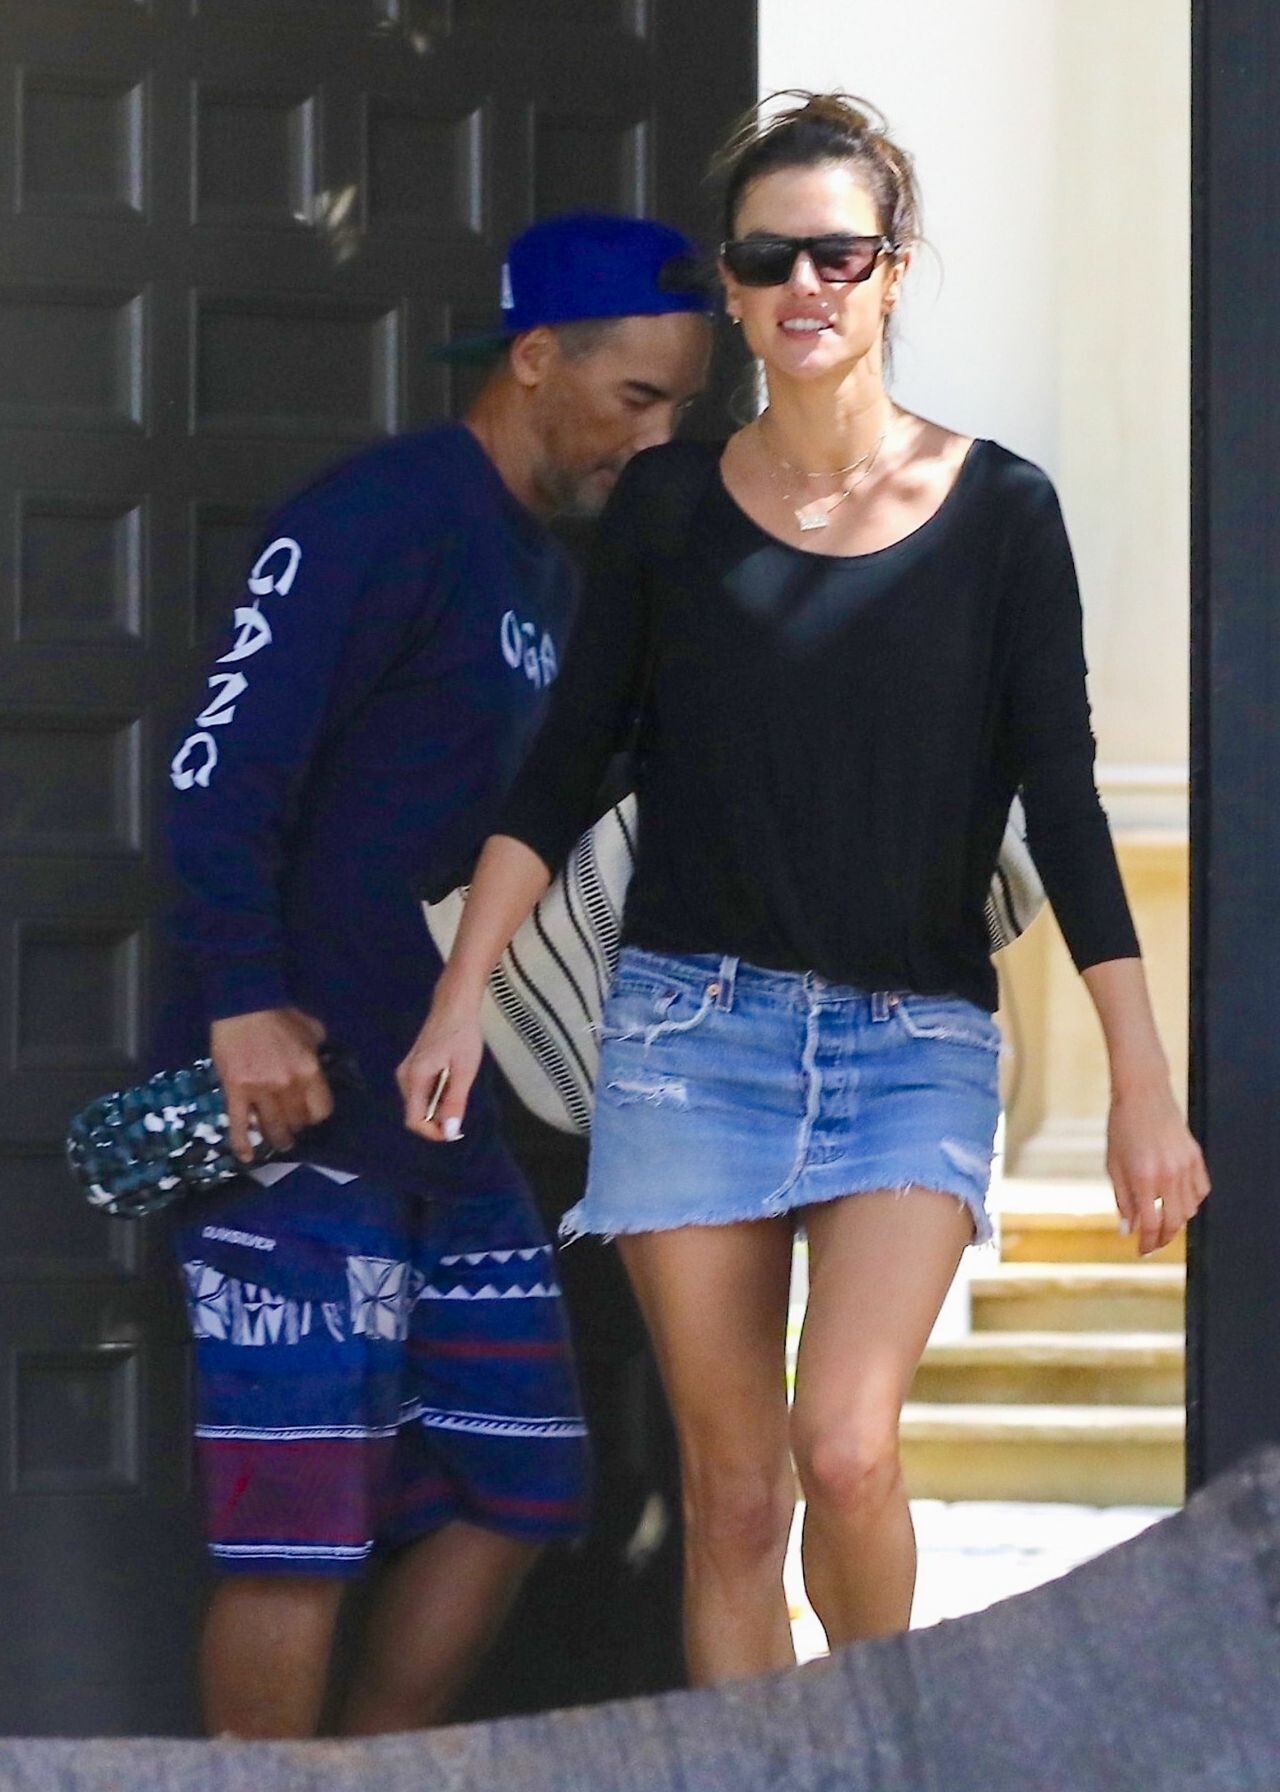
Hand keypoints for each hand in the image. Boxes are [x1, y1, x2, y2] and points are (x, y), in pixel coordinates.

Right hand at [210, 1007, 331, 1161]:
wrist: (243, 1005)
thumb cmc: (281, 1015)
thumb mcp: (313, 1029)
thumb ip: (319, 1050)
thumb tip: (322, 1062)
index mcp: (309, 1071)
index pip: (320, 1110)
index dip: (317, 1116)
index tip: (313, 1115)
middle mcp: (287, 1086)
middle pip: (298, 1122)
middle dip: (298, 1126)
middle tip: (295, 1127)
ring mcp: (260, 1092)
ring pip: (273, 1128)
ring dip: (278, 1139)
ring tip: (279, 1142)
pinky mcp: (235, 1093)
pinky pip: (239, 1125)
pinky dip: (243, 1144)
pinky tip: (247, 1158)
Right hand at [398, 992, 483, 1143]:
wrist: (454, 1004)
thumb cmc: (462, 1035)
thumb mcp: (464, 1070)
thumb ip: (455, 1102)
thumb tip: (449, 1132)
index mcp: (414, 1078)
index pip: (414, 1120)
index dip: (432, 1133)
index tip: (454, 1132)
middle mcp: (404, 1076)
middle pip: (415, 1112)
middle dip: (437, 1120)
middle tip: (461, 1112)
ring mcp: (407, 1070)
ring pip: (418, 1102)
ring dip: (437, 1107)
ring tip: (458, 1094)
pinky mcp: (413, 1065)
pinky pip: (420, 1090)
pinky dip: (435, 1095)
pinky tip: (452, 1083)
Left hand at [1106, 1077, 1210, 1255]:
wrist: (1143, 1095)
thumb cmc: (1122, 1127)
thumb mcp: (1114, 1164)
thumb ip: (1122, 1199)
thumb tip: (1128, 1230)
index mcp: (1143, 1177)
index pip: (1151, 1224)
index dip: (1147, 1243)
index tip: (1142, 1251)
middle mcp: (1168, 1175)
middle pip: (1173, 1222)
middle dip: (1162, 1239)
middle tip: (1153, 1244)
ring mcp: (1185, 1166)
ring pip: (1189, 1209)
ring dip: (1176, 1222)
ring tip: (1162, 1222)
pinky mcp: (1196, 1157)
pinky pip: (1201, 1191)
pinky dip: (1192, 1202)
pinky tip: (1178, 1203)